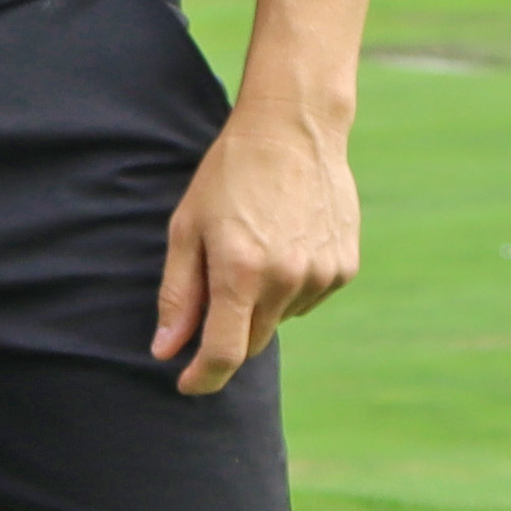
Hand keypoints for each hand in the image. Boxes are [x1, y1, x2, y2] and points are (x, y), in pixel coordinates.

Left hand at [151, 101, 356, 398]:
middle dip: (229, 334)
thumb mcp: (187, 228)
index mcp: (241, 271)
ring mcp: (321, 274)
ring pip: (282, 319)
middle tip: (217, 286)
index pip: (224, 353)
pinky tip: (285, 242)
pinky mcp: (344, 266)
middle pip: (253, 342)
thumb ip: (178, 294)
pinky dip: (291, 285)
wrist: (294, 127)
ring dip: (262, 304)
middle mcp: (286, 279)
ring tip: (256, 246)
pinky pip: (308, 297)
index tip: (187, 383)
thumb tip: (165, 350)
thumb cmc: (229, 175)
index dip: (203, 377)